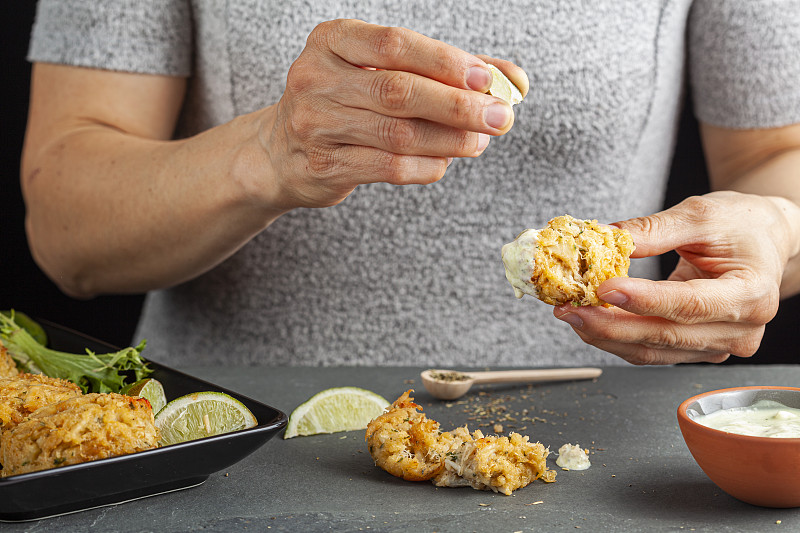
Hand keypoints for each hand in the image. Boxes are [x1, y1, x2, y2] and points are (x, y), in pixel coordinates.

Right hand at [257, 19, 527, 209]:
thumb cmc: (347, 100)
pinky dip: (426, 165)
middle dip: (458, 106)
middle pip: (399, 92)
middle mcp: (316, 78)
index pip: (395, 45)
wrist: (281, 149)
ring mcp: (315, 125)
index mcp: (332, 40)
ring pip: (397, 135)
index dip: (445, 62)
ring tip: (480, 141)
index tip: (488, 79)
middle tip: (501, 117)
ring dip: (449, 140)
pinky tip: (446, 161)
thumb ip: (447, 70)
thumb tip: (514, 80)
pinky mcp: (323, 166)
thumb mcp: (384, 71)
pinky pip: (388, 167)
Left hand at [553, 191, 798, 363]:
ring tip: (570, 313)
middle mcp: (740, 330)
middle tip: (569, 308)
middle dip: (610, 325)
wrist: (763, 240)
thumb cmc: (740, 225)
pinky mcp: (698, 349)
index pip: (690, 304)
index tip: (603, 289)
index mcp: (751, 293)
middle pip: (666, 336)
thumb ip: (655, 229)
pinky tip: (590, 321)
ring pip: (653, 351)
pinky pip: (652, 351)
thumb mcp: (701, 214)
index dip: (643, 301)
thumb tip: (608, 238)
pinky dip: (617, 339)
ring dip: (606, 336)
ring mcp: (719, 345)